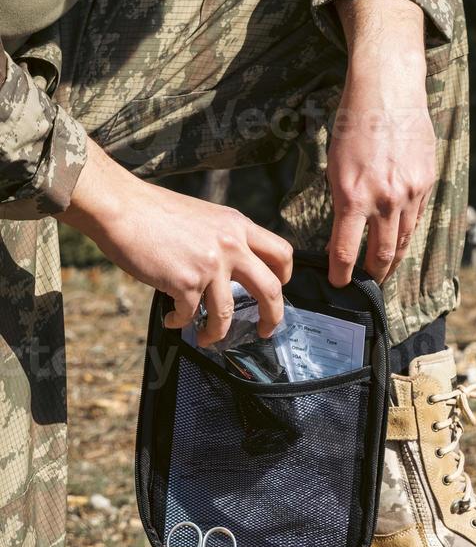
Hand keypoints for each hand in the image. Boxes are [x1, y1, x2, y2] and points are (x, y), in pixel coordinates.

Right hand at [64, 138, 292, 344]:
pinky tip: (172, 320)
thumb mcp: (204, 216)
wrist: (121, 207)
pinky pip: (190, 316)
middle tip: (265, 330)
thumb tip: (231, 268)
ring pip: (227, 314)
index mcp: (237, 225)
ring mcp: (210, 265)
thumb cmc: (153, 211)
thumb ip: (223, 238)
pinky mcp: (186, 282)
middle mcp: (231, 245)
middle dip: (272, 317)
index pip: (281, 253)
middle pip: (271, 289)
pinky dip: (181, 323)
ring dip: (217, 334)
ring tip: (207, 340)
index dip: (284, 277)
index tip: (278, 290)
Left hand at [328, 0, 435, 286]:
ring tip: (385, 269)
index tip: (339, 283)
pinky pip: (417, 217)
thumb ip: (342, 203)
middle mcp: (384, 200)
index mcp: (353, 197)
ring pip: (404, 240)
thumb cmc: (353, 124)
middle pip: (381, 254)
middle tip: (367, 282)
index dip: (342, 273)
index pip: (347, 251)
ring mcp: (409, 193)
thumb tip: (343, 234)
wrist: (388, 91)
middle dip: (373, 273)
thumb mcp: (335, 167)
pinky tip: (400, 237)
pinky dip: (407, 231)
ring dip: (393, 259)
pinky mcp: (426, 182)